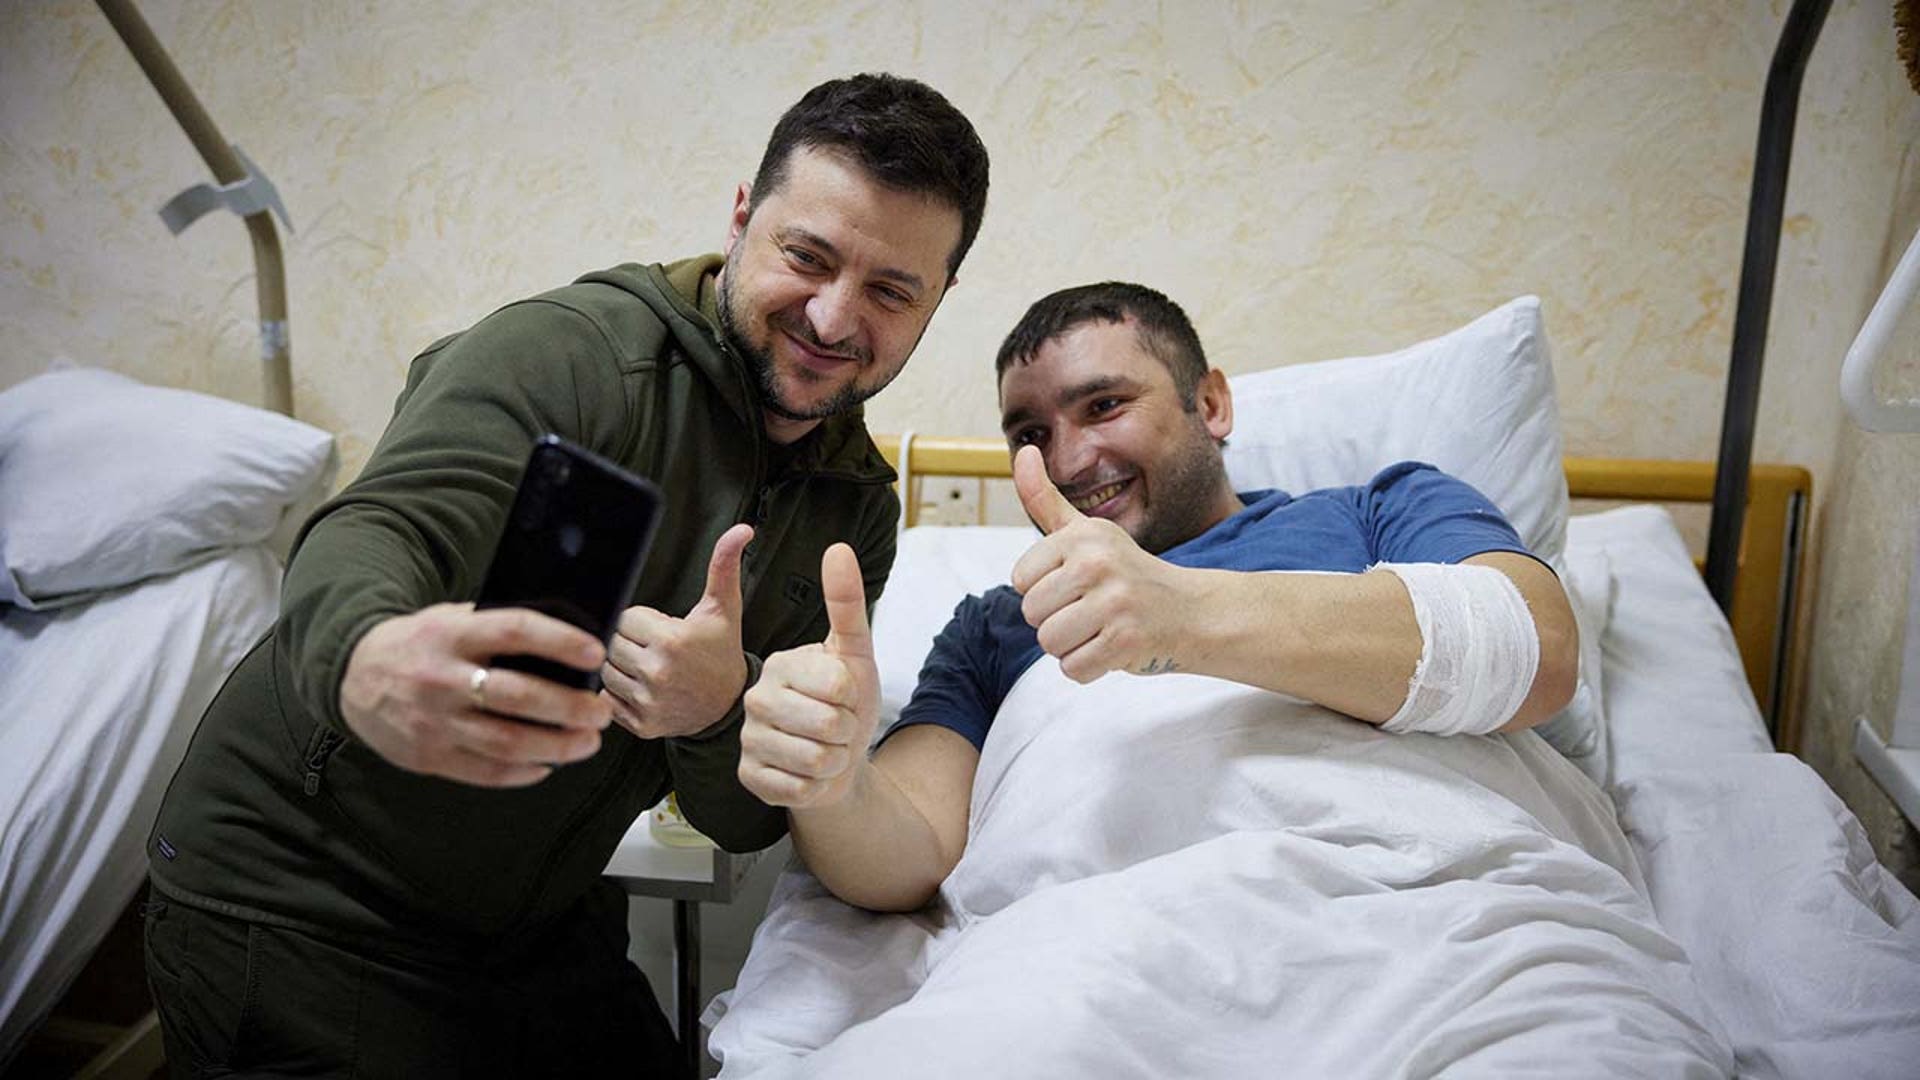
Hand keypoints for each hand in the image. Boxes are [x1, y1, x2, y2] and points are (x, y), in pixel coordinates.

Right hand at [339, 604, 612, 786]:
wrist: (350, 677)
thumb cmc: (419, 644)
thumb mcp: (448, 619)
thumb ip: (494, 627)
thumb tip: (565, 638)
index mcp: (450, 635)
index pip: (514, 631)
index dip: (559, 642)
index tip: (596, 654)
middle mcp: (441, 679)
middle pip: (517, 696)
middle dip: (569, 706)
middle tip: (602, 711)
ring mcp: (434, 722)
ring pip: (506, 742)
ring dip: (557, 746)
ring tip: (588, 742)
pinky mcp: (428, 757)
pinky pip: (485, 772)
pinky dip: (523, 772)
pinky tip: (548, 764)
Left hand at [601, 524, 753, 739]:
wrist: (730, 706)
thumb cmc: (721, 651)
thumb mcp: (723, 608)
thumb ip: (724, 565)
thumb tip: (742, 530)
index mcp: (672, 640)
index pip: (625, 617)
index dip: (642, 620)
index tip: (661, 628)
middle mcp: (657, 673)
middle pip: (611, 643)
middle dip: (629, 641)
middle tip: (652, 648)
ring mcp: (648, 702)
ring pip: (606, 671)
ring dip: (620, 666)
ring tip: (646, 666)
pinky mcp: (641, 724)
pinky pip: (607, 700)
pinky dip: (618, 694)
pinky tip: (642, 688)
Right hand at [738, 543, 877, 807]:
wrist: (838, 758)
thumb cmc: (846, 702)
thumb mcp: (854, 652)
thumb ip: (846, 602)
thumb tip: (838, 548)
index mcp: (780, 664)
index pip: (838, 685)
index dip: (855, 698)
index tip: (844, 696)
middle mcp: (754, 698)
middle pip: (828, 725)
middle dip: (848, 732)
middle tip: (837, 727)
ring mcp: (747, 739)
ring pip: (816, 761)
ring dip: (835, 761)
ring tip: (826, 750)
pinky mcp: (749, 777)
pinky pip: (799, 789)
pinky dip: (817, 787)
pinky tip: (809, 774)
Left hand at [1011, 444, 1195, 682]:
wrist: (1191, 611)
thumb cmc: (1127, 572)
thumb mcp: (1087, 532)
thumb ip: (1046, 499)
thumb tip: (1024, 451)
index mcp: (1083, 536)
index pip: (1021, 580)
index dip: (1044, 589)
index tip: (1077, 584)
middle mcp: (1098, 563)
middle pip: (1032, 614)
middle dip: (1057, 621)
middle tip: (1093, 610)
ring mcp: (1114, 602)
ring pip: (1049, 643)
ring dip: (1072, 646)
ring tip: (1101, 628)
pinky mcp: (1126, 640)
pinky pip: (1073, 669)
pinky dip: (1089, 668)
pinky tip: (1113, 648)